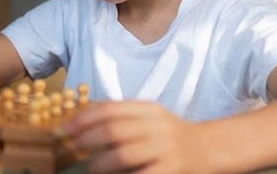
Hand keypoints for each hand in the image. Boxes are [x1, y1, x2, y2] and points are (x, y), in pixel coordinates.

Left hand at [65, 101, 209, 173]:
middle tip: (74, 147)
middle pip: (114, 129)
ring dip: (99, 162)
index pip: (111, 108)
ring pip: (122, 154)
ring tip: (91, 166)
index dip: (84, 118)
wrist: (208, 149)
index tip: (67, 128)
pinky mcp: (169, 171)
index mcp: (150, 110)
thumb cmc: (171, 135)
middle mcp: (158, 126)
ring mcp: (165, 149)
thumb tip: (85, 116)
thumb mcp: (151, 116)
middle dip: (87, 139)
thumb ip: (124, 115)